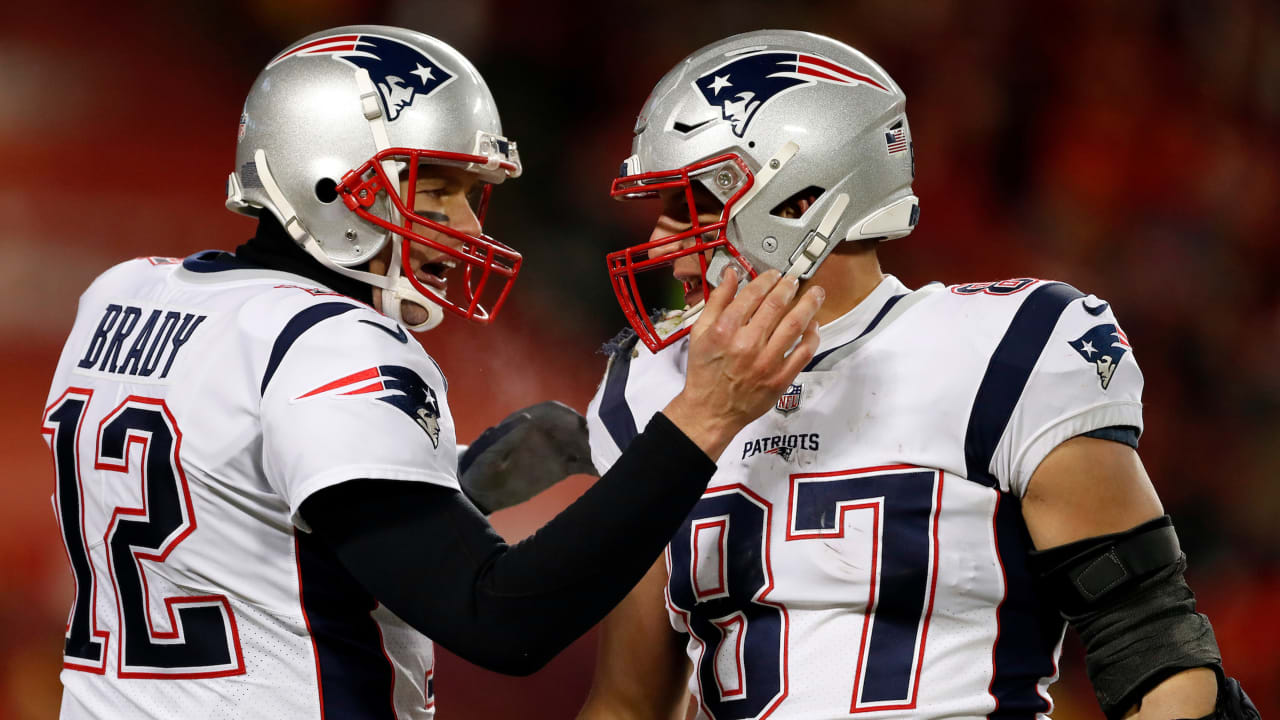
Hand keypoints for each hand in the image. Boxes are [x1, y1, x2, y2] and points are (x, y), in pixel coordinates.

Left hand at [459, 401, 596, 513]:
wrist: (480, 492)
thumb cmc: (478, 469)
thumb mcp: (486, 454)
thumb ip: (504, 437)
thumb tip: (527, 418)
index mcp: (527, 422)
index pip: (552, 411)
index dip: (567, 416)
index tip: (581, 426)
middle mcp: (545, 433)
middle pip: (573, 427)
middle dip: (591, 433)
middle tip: (606, 445)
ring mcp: (555, 450)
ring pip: (582, 444)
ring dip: (598, 450)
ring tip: (614, 458)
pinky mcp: (560, 468)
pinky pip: (582, 464)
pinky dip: (595, 467)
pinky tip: (608, 472)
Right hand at [663, 268, 822, 459]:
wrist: (710, 411)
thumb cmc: (704, 372)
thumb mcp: (699, 332)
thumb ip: (716, 301)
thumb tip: (731, 274)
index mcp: (725, 330)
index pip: (752, 294)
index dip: (767, 280)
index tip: (775, 275)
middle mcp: (747, 344)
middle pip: (777, 306)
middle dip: (790, 287)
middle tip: (795, 280)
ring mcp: (766, 362)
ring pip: (794, 325)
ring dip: (808, 305)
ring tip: (815, 294)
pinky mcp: (780, 379)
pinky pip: (803, 353)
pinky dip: (812, 336)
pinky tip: (813, 326)